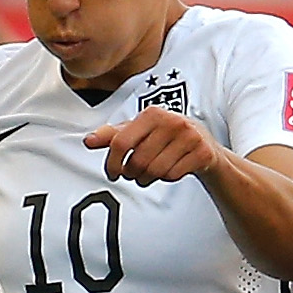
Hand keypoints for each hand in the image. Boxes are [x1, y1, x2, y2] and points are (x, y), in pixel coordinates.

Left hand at [84, 108, 218, 186]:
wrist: (204, 143)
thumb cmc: (165, 136)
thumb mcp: (138, 131)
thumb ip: (112, 135)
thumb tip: (88, 140)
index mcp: (152, 113)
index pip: (121, 142)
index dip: (112, 162)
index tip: (112, 173)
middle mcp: (171, 121)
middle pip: (137, 161)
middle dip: (132, 174)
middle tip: (133, 174)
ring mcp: (189, 136)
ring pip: (155, 171)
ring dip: (147, 179)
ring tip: (148, 174)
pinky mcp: (201, 152)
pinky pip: (173, 175)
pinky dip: (167, 178)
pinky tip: (170, 170)